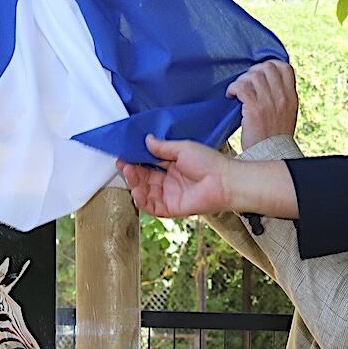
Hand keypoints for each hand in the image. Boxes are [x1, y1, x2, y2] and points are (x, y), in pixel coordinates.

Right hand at [119, 136, 234, 217]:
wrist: (224, 181)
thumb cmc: (209, 163)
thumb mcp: (183, 148)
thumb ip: (164, 147)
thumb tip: (147, 139)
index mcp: (173, 166)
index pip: (149, 164)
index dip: (136, 160)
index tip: (125, 154)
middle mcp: (170, 181)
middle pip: (144, 178)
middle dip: (132, 171)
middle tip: (123, 164)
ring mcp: (170, 195)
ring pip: (146, 192)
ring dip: (135, 184)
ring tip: (129, 174)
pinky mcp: (172, 208)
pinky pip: (152, 207)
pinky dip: (142, 201)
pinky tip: (136, 192)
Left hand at [230, 59, 298, 149]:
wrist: (270, 155)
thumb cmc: (274, 137)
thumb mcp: (285, 114)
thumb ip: (280, 97)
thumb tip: (266, 82)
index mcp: (291, 97)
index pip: (284, 67)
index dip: (269, 65)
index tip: (258, 73)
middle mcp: (282, 97)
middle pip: (267, 67)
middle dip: (252, 71)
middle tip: (245, 82)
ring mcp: (269, 102)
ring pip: (253, 75)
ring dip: (242, 80)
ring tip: (237, 91)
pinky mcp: (255, 109)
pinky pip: (242, 87)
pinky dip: (233, 88)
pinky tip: (231, 96)